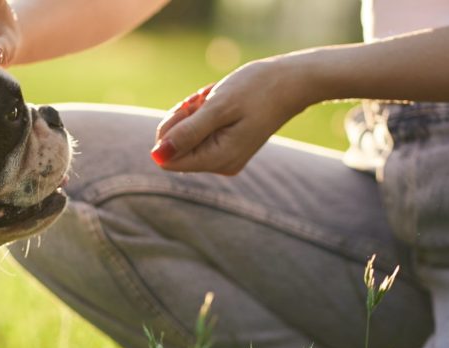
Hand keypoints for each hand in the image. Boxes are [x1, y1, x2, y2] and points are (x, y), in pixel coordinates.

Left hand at [152, 58, 314, 174]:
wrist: (291, 81)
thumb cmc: (256, 89)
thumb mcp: (217, 107)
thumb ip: (187, 132)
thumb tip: (156, 155)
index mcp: (218, 159)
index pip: (167, 158)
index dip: (170, 130)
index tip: (192, 108)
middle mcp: (221, 165)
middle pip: (176, 147)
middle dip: (184, 118)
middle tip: (207, 100)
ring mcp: (225, 157)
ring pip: (187, 136)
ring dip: (194, 112)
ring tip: (216, 98)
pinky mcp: (228, 146)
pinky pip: (201, 131)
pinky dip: (204, 112)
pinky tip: (220, 101)